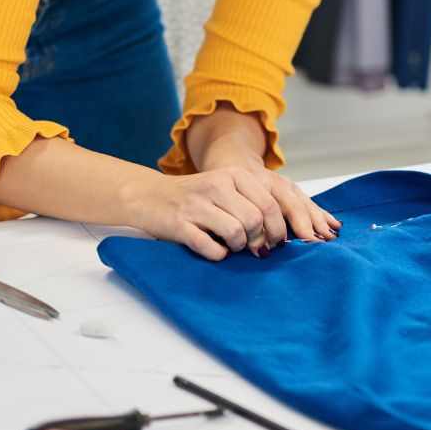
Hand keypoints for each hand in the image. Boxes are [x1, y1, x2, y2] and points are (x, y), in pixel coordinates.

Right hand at [125, 162, 341, 261]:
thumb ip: (253, 202)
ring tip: (233, 246)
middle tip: (257, 249)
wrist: (148, 197)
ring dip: (239, 247)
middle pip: (256, 220)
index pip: (271, 204)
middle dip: (261, 240)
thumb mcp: (226, 188)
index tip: (278, 242)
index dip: (279, 228)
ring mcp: (197, 205)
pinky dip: (218, 254)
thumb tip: (282, 233)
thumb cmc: (196, 197)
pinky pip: (212, 248)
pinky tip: (215, 250)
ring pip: (237, 233)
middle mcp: (217, 186)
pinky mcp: (179, 225)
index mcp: (234, 175)